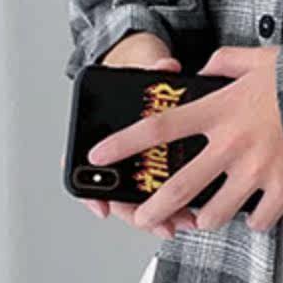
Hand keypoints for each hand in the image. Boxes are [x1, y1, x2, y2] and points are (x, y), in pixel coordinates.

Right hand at [79, 32, 195, 239]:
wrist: (151, 57)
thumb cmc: (138, 64)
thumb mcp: (142, 61)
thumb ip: (152, 66)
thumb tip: (165, 68)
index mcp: (104, 131)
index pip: (86, 169)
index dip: (91, 194)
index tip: (103, 208)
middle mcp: (122, 150)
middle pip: (123, 196)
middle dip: (141, 215)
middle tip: (160, 224)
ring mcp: (142, 158)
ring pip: (146, 199)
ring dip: (163, 215)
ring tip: (184, 221)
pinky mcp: (164, 160)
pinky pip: (167, 189)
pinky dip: (180, 203)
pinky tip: (196, 210)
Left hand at [88, 45, 282, 233]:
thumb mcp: (257, 58)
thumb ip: (223, 64)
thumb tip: (204, 70)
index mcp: (219, 111)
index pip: (159, 128)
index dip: (124, 143)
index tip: (101, 154)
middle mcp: (231, 145)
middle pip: (179, 187)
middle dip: (153, 208)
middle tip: (142, 217)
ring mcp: (256, 172)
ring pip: (215, 213)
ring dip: (204, 220)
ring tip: (202, 218)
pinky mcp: (282, 189)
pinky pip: (258, 220)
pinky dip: (254, 220)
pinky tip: (253, 213)